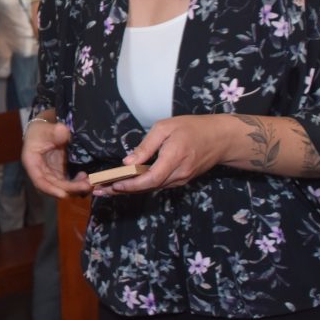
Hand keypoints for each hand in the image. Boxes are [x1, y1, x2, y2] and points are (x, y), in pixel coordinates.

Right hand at [21, 119, 89, 198]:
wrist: (45, 130)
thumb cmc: (41, 130)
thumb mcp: (45, 129)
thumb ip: (54, 131)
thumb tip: (64, 132)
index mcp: (32, 163)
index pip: (39, 181)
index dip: (50, 189)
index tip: (64, 194)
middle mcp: (40, 172)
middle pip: (53, 186)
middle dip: (70, 188)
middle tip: (86, 186)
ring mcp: (50, 173)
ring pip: (61, 186)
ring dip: (75, 187)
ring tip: (88, 183)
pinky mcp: (59, 172)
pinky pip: (67, 182)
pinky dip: (76, 182)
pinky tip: (85, 178)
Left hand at [101, 115, 228, 195]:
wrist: (221, 139)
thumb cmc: (192, 128)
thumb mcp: (165, 128)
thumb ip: (146, 146)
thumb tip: (127, 161)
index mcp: (174, 158)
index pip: (151, 178)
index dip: (132, 184)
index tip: (114, 185)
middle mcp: (178, 174)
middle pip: (148, 187)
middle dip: (122, 190)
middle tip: (99, 191)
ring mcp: (181, 179)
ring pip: (152, 188)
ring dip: (129, 190)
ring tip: (105, 189)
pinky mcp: (181, 180)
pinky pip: (158, 185)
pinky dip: (141, 186)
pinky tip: (125, 185)